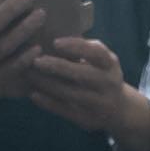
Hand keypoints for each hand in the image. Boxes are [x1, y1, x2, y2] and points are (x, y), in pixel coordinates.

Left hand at [29, 37, 149, 150]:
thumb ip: (85, 49)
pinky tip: (33, 95)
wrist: (119, 110)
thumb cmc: (102, 76)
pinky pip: (66, 111)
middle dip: (57, 67)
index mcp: (111, 64)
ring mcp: (100, 104)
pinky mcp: (89, 120)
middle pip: (82, 74)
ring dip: (48, 84)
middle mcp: (108, 84)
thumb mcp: (102, 61)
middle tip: (36, 60)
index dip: (76, 46)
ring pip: (71, 94)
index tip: (55, 42)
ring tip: (30, 75)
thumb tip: (53, 30)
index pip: (96, 52)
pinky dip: (49, 103)